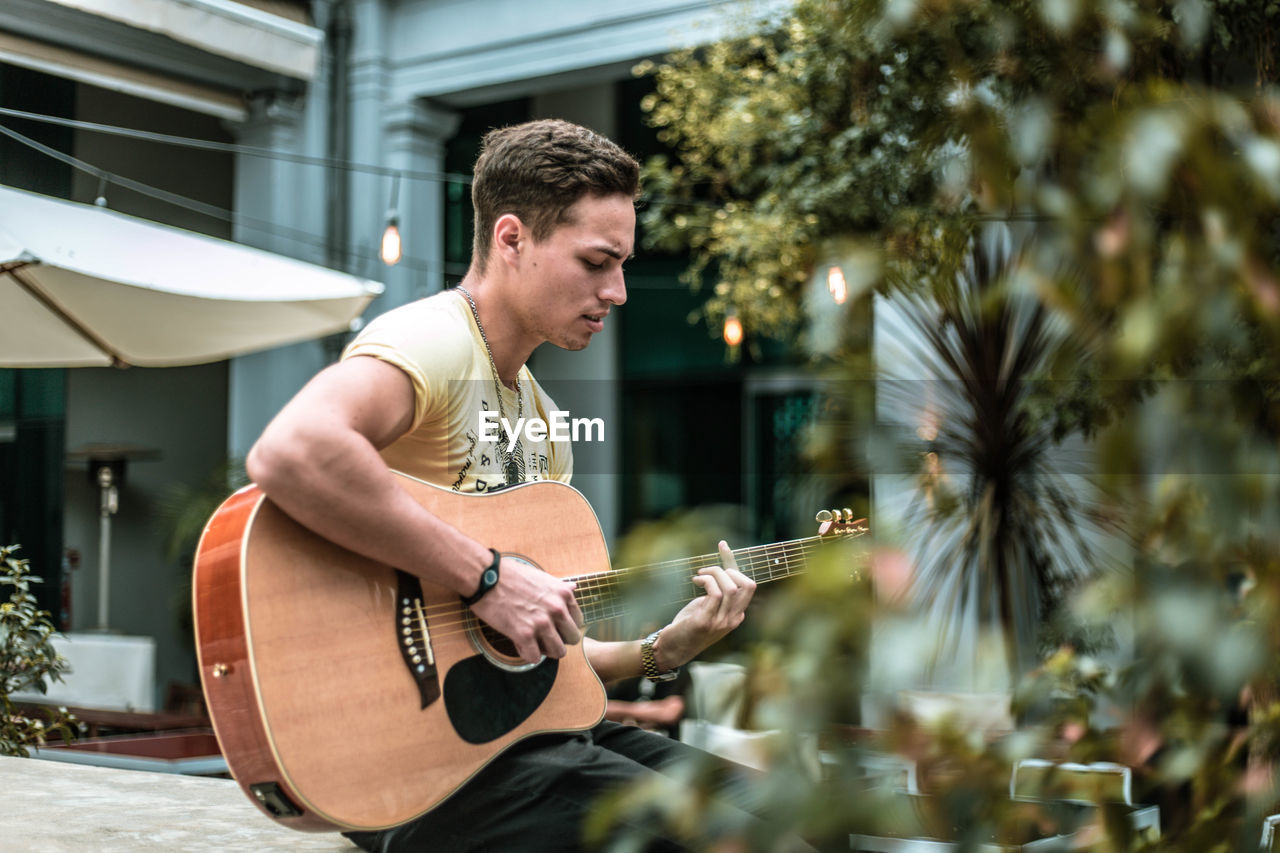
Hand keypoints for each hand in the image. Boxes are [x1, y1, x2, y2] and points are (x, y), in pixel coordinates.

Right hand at [469, 558, 582, 663]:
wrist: (486, 577)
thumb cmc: (510, 574)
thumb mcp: (541, 576)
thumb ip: (559, 586)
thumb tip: (574, 586)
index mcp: (563, 594)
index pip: (578, 620)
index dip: (565, 625)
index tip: (554, 626)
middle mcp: (557, 609)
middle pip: (572, 638)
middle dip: (559, 640)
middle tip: (544, 637)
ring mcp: (541, 623)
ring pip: (558, 652)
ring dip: (546, 650)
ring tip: (534, 643)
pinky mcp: (524, 635)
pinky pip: (535, 657)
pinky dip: (527, 654)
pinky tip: (519, 644)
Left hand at [652, 540, 755, 670]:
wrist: (672, 650)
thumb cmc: (688, 626)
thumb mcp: (707, 606)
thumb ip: (717, 594)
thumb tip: (720, 569)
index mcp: (737, 615)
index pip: (748, 585)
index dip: (734, 562)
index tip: (722, 545)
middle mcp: (733, 619)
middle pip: (747, 585)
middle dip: (729, 568)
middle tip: (708, 570)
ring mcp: (721, 622)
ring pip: (730, 587)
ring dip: (714, 573)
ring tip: (699, 574)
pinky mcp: (706, 622)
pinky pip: (715, 593)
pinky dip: (706, 581)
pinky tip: (696, 580)